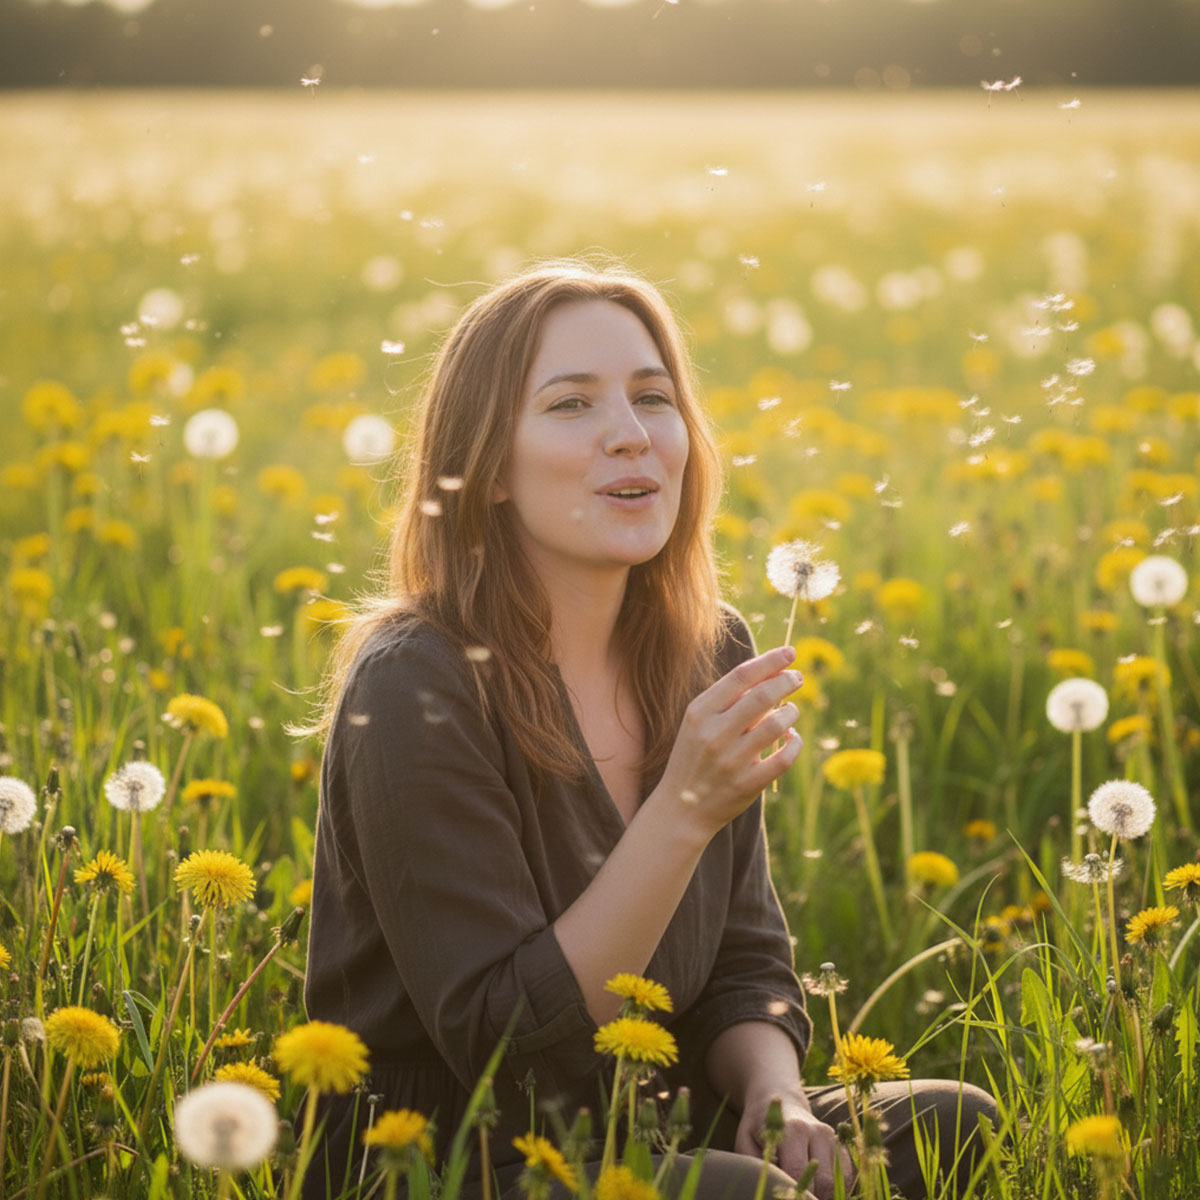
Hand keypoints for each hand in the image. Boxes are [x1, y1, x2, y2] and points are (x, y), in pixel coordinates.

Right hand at [657, 646, 802, 835]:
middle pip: (762, 696)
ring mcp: (731, 760)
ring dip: (791, 712)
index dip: (769, 661)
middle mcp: (714, 734)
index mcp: (699, 713)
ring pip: (777, 724)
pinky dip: (795, 743)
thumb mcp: (698, 724)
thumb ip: (728, 702)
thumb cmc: (694, 757)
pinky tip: (792, 737)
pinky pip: (784, 757)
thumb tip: (770, 676)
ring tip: (792, 710)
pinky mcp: (747, 784)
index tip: (789, 652)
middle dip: (786, 681)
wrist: (680, 809)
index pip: (740, 676)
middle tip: (798, 677)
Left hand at [734, 1092, 854, 1199]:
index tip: (782, 1197)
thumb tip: (767, 1189)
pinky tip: (816, 1191)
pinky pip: (845, 1178)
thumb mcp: (746, 1141)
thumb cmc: (759, 1125)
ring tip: (803, 1194)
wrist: (780, 1099)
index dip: (792, 1194)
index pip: (798, 1172)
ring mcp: (832, 1138)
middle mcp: (818, 1132)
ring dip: (823, 1196)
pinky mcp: (840, 1146)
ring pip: (836, 1183)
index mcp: (793, 1129)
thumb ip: (757, 1165)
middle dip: (808, 1198)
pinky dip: (833, 1190)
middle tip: (792, 1198)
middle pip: (823, 1182)